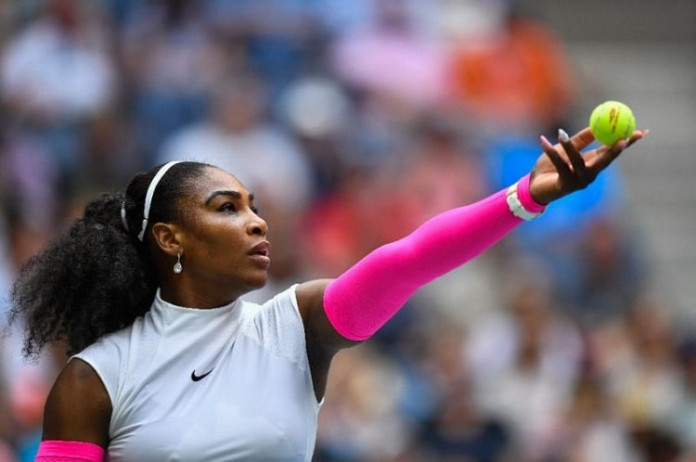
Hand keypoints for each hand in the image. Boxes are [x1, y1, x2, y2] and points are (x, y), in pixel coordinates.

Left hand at [529, 127, 647, 204]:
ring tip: (560, 133)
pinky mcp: (565, 185)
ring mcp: (578, 181)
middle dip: (615, 150)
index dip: (628, 143)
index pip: (613, 152)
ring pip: (578, 161)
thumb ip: (579, 141)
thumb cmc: (550, 168)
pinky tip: (542, 141)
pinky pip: (558, 165)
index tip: (641, 132)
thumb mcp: (566, 151)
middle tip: (623, 139)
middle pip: (605, 161)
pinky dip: (550, 152)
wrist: (533, 187)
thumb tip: (595, 126)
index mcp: (593, 164)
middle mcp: (590, 174)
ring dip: (569, 146)